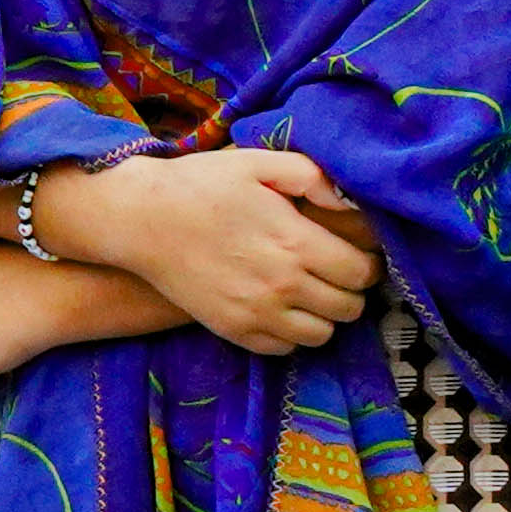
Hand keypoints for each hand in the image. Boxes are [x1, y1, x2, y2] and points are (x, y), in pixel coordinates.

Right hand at [34, 148, 377, 355]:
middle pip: (348, 308)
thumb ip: (311, 176)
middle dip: (353, 291)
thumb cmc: (201, 185)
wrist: (141, 220)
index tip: (361, 254)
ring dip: (326, 315)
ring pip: (321, 335)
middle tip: (339, 272)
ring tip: (313, 292)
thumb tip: (350, 201)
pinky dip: (292, 333)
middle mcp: (281, 286)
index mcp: (295, 243)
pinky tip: (283, 308)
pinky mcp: (233, 331)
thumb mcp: (258, 163)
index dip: (369, 264)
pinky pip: (284, 348)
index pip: (361, 272)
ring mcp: (256, 314)